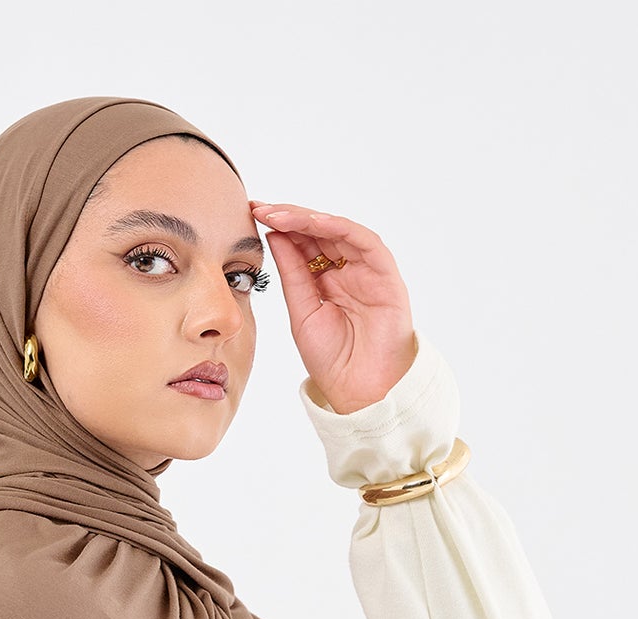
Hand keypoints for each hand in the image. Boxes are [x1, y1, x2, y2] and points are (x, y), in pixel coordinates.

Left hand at [248, 201, 416, 414]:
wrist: (361, 390)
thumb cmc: (334, 359)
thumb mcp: (301, 312)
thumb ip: (292, 274)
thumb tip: (275, 236)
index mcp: (326, 280)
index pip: (302, 244)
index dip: (279, 228)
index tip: (251, 216)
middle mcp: (348, 270)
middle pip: (318, 232)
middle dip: (288, 217)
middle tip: (260, 208)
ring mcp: (367, 271)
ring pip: (338, 231)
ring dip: (308, 219)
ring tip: (279, 215)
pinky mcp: (386, 275)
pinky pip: (365, 242)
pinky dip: (340, 228)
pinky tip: (315, 223)